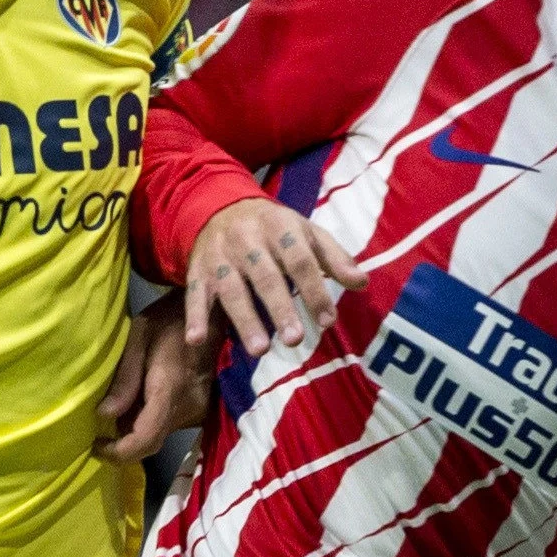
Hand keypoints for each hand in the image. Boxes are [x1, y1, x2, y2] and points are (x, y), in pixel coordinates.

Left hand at [92, 294, 211, 461]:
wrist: (214, 312)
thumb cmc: (172, 318)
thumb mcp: (139, 336)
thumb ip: (124, 378)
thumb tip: (104, 415)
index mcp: (169, 389)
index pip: (145, 438)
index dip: (118, 453)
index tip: (96, 446)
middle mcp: (188, 407)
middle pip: (151, 442)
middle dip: (123, 441)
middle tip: (101, 428)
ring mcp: (198, 411)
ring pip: (160, 434)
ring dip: (137, 428)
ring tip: (120, 404)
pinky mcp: (202, 409)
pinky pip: (170, 423)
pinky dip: (150, 418)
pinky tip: (141, 397)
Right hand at [188, 195, 365, 356]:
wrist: (218, 206)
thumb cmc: (273, 228)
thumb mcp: (305, 232)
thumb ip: (333, 257)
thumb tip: (362, 282)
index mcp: (279, 226)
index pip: (299, 260)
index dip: (314, 290)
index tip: (328, 321)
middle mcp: (247, 240)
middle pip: (265, 276)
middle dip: (280, 307)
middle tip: (295, 339)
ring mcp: (220, 257)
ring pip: (232, 289)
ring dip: (244, 319)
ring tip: (260, 350)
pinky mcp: (197, 271)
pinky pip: (194, 295)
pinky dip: (195, 317)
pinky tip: (195, 340)